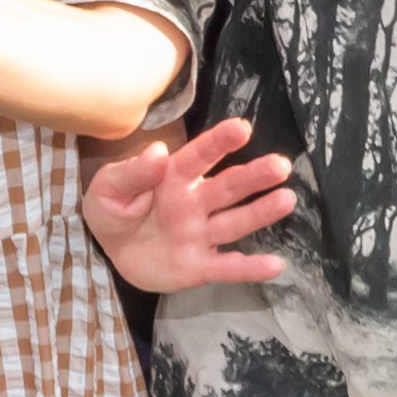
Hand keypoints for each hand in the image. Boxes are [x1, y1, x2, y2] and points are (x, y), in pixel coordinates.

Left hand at [83, 115, 302, 294]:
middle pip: (228, 187)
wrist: (112, 251)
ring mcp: (200, 234)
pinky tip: (276, 266)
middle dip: (254, 176)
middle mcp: (195, 202)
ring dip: (261, 212)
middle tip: (281, 165)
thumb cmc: (114, 208)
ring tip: (286, 200)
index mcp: (174, 177)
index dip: (218, 142)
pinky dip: (250, 268)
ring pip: (234, 222)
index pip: (198, 157)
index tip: (241, 128)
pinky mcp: (199, 266)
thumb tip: (157, 153)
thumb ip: (131, 173)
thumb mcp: (109, 188)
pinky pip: (226, 268)